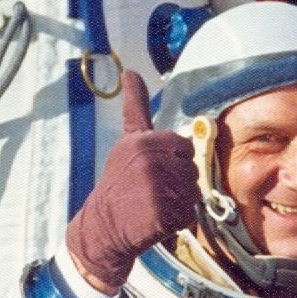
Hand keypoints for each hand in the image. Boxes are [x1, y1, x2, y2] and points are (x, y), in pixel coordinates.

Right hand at [66, 71, 200, 293]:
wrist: (102, 227)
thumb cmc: (120, 182)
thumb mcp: (127, 140)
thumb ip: (135, 106)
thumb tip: (130, 71)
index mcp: (143, 140)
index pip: (184, 147)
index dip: (174, 162)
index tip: (152, 171)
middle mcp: (149, 160)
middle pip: (192, 170)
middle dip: (179, 184)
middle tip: (152, 192)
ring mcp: (155, 187)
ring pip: (193, 193)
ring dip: (179, 204)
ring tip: (154, 206)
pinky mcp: (161, 213)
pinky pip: (189, 215)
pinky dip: (177, 223)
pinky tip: (156, 221)